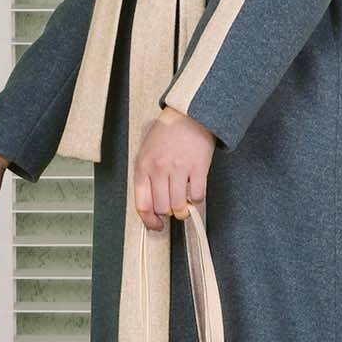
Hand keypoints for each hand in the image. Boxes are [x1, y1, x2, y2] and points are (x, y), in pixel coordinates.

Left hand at [133, 106, 214, 232]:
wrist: (188, 114)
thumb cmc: (167, 134)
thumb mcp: (147, 153)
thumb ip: (146, 177)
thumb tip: (151, 206)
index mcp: (143, 166)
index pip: (143, 204)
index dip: (150, 221)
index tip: (156, 226)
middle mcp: (159, 168)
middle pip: (162, 208)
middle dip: (168, 213)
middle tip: (173, 207)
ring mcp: (179, 168)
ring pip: (179, 206)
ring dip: (183, 210)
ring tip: (184, 204)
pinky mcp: (198, 167)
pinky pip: (197, 196)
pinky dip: (196, 199)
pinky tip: (194, 190)